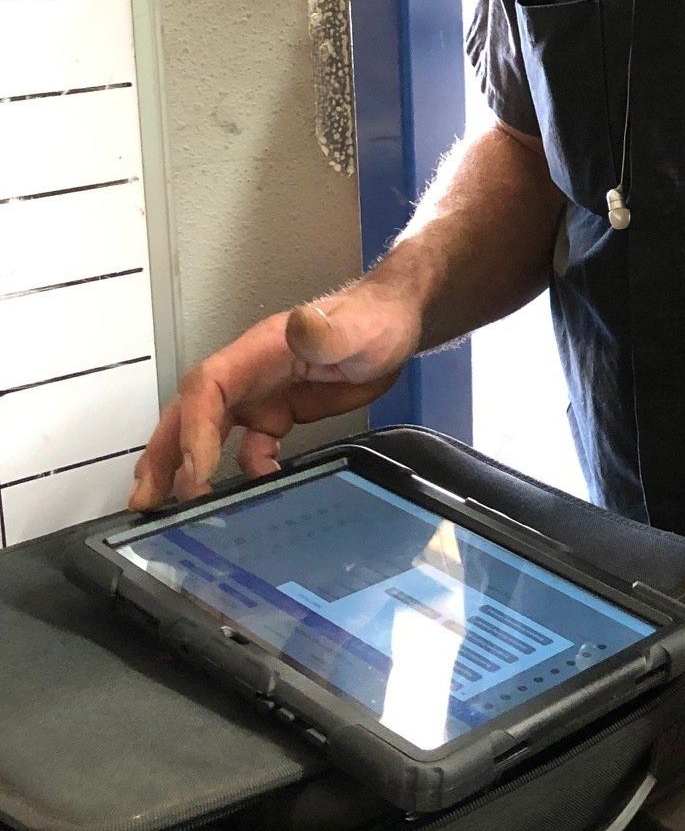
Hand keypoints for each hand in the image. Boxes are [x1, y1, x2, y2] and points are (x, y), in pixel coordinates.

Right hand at [127, 280, 421, 507]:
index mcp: (256, 353)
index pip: (208, 388)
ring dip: (185, 468)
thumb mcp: (355, 328)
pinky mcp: (278, 417)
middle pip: (190, 413)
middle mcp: (248, 376)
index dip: (195, 428)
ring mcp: (260, 398)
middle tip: (145, 500)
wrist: (393, 327)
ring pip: (209, 434)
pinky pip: (248, 449)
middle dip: (164, 454)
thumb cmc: (374, 321)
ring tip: (166, 509)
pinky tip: (249, 497)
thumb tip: (300, 325)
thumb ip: (326, 331)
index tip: (198, 470)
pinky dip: (242, 474)